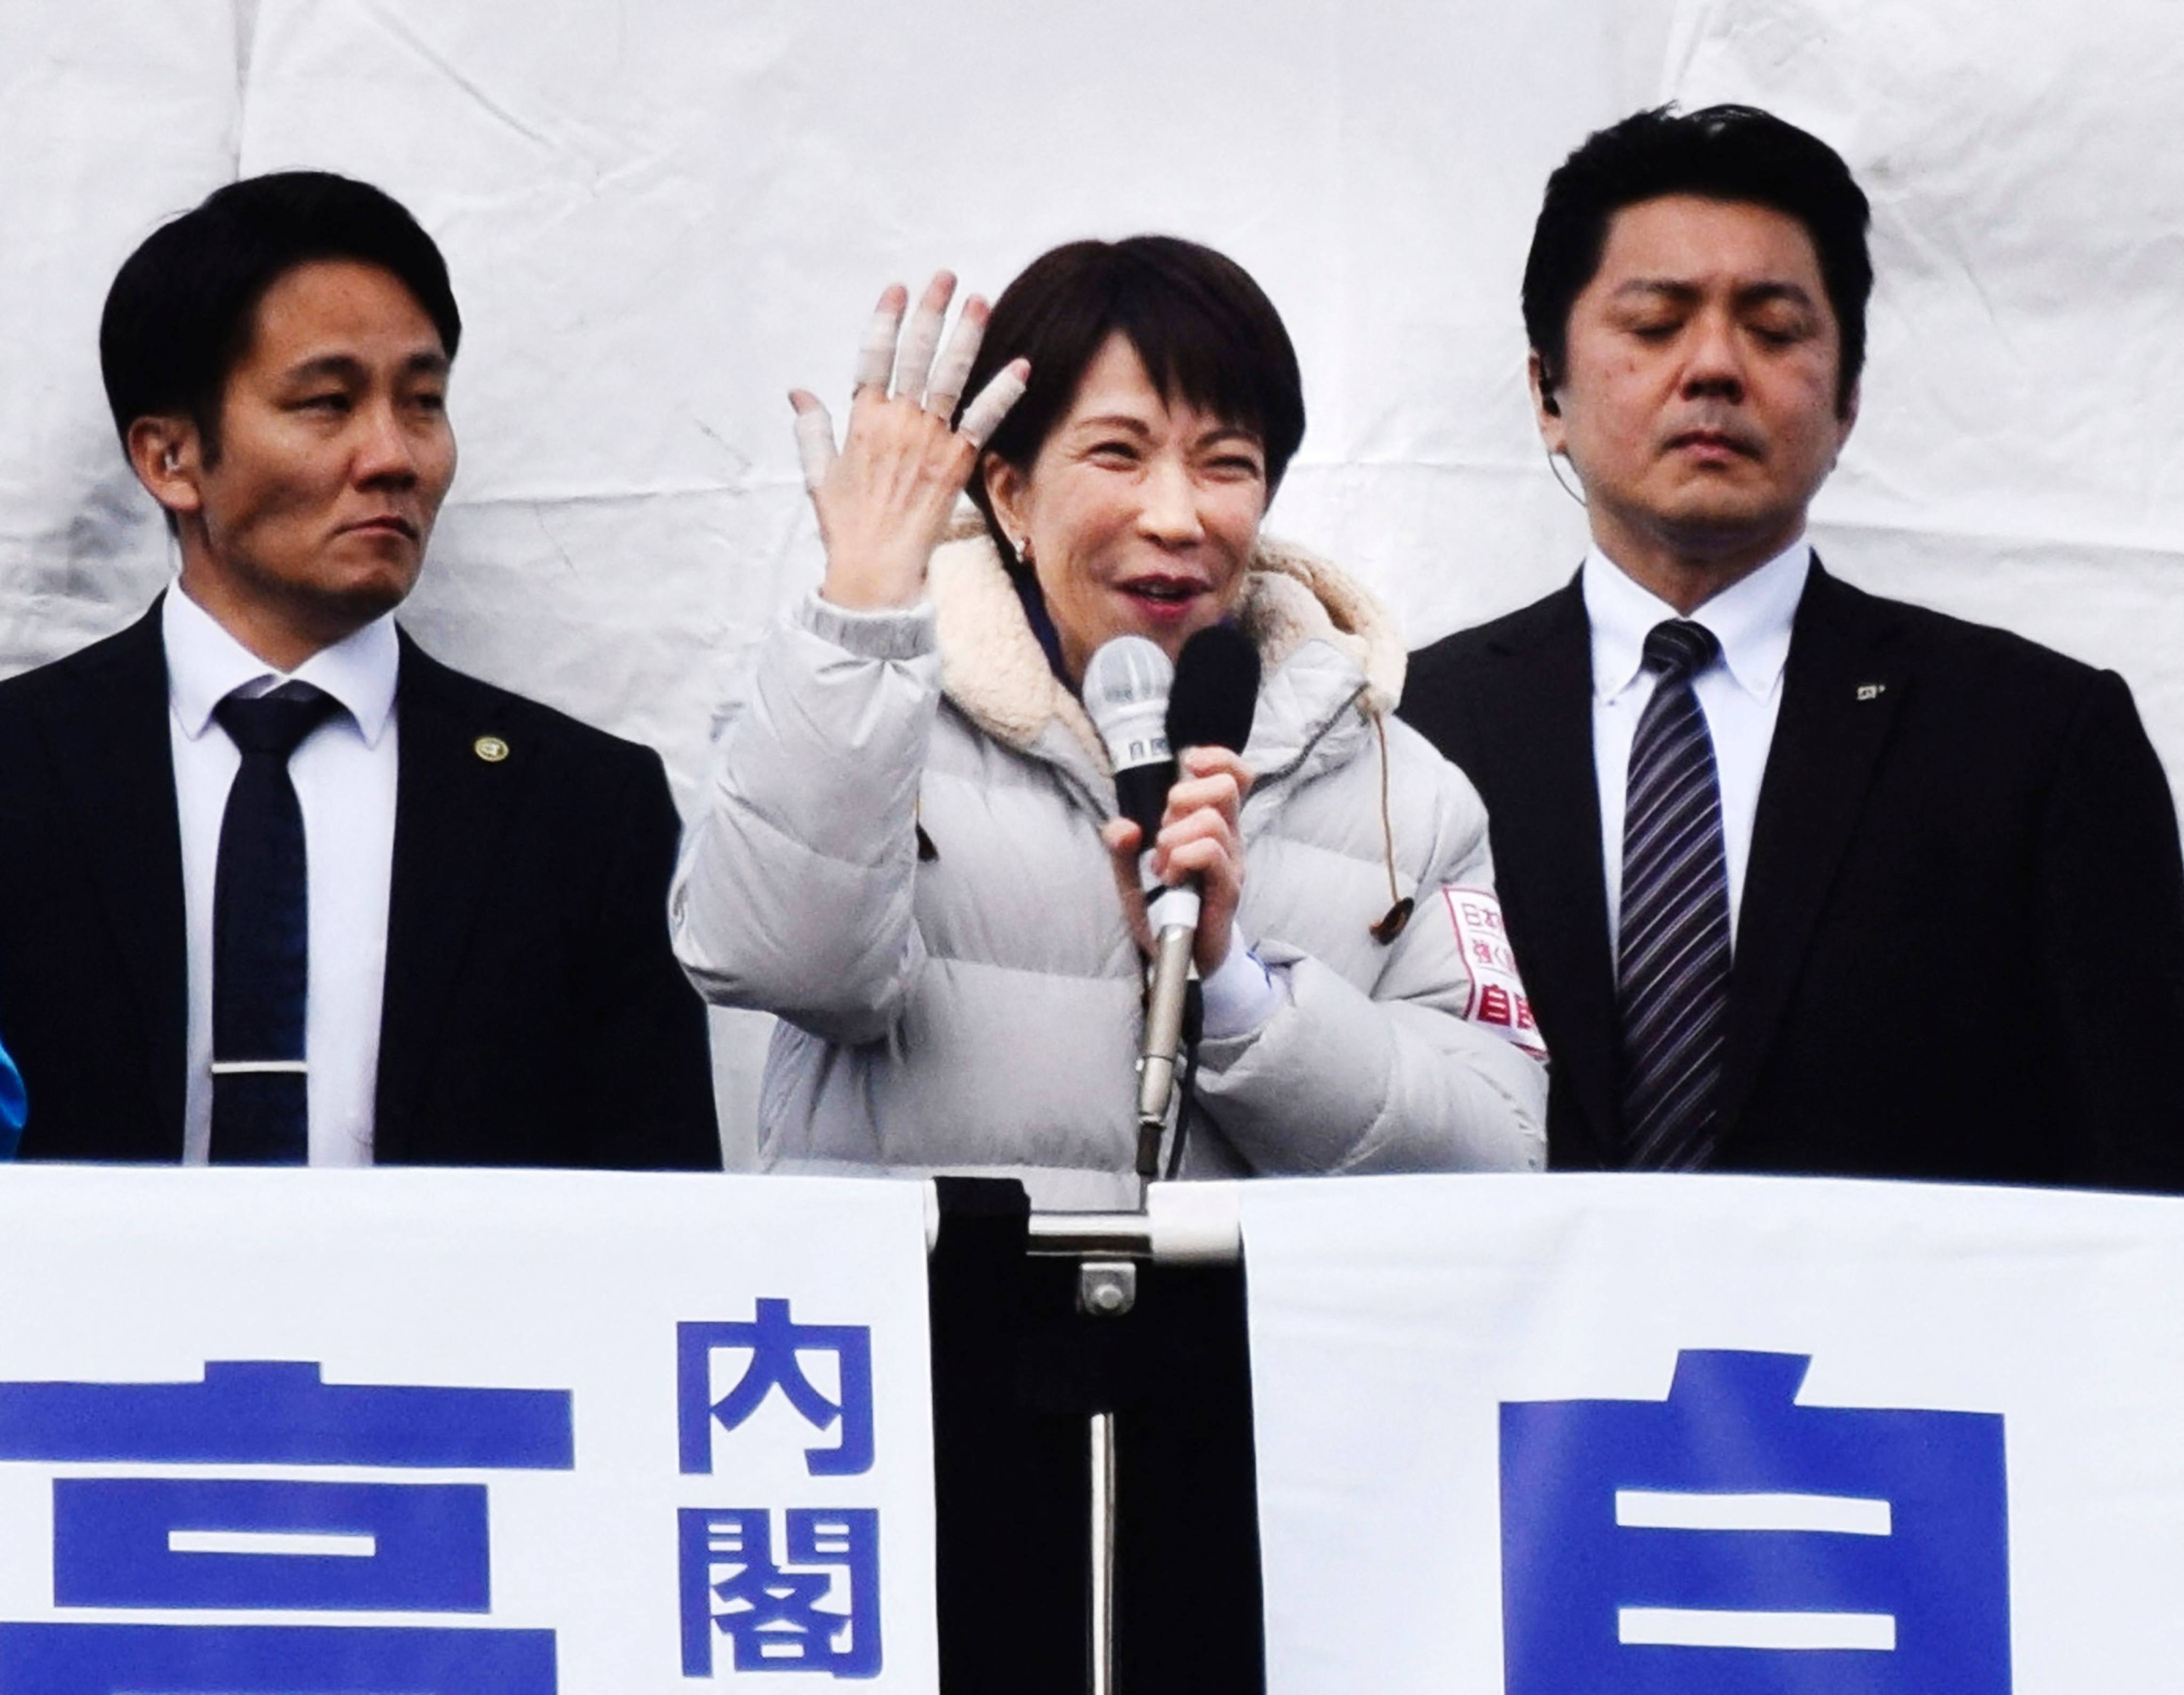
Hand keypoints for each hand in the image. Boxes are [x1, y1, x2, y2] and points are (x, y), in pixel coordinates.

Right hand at [791, 272, 1028, 610]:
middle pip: (916, 354)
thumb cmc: (846, 524)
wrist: (875, 566)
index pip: (874, 356)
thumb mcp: (820, 473)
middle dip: (930, 312)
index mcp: (863, 418)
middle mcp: (897, 421)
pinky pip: (984, 419)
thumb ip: (812, 428)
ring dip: (967, 335)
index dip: (886, 321)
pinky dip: (1003, 392)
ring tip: (979, 301)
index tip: (897, 291)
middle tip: (945, 278)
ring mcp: (929, 439)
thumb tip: (798, 394)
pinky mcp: (957, 461)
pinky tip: (1022, 365)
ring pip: (951, 376)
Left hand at [1100, 746, 1253, 974]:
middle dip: (1184, 798)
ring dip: (1173, 838)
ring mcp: (1232, 864)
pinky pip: (1209, 853)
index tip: (1188, 763)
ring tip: (1162, 866)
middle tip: (1164, 831)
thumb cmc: (1162, 911)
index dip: (1217, 758)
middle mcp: (1229, 840)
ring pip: (1211, 821)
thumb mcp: (1131, 874)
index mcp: (1213, 826)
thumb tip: (1122, 827)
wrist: (1180, 959)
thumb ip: (1121, 847)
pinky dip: (1182, 859)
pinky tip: (1170, 879)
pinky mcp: (1229, 889)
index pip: (1235, 776)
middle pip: (1225, 788)